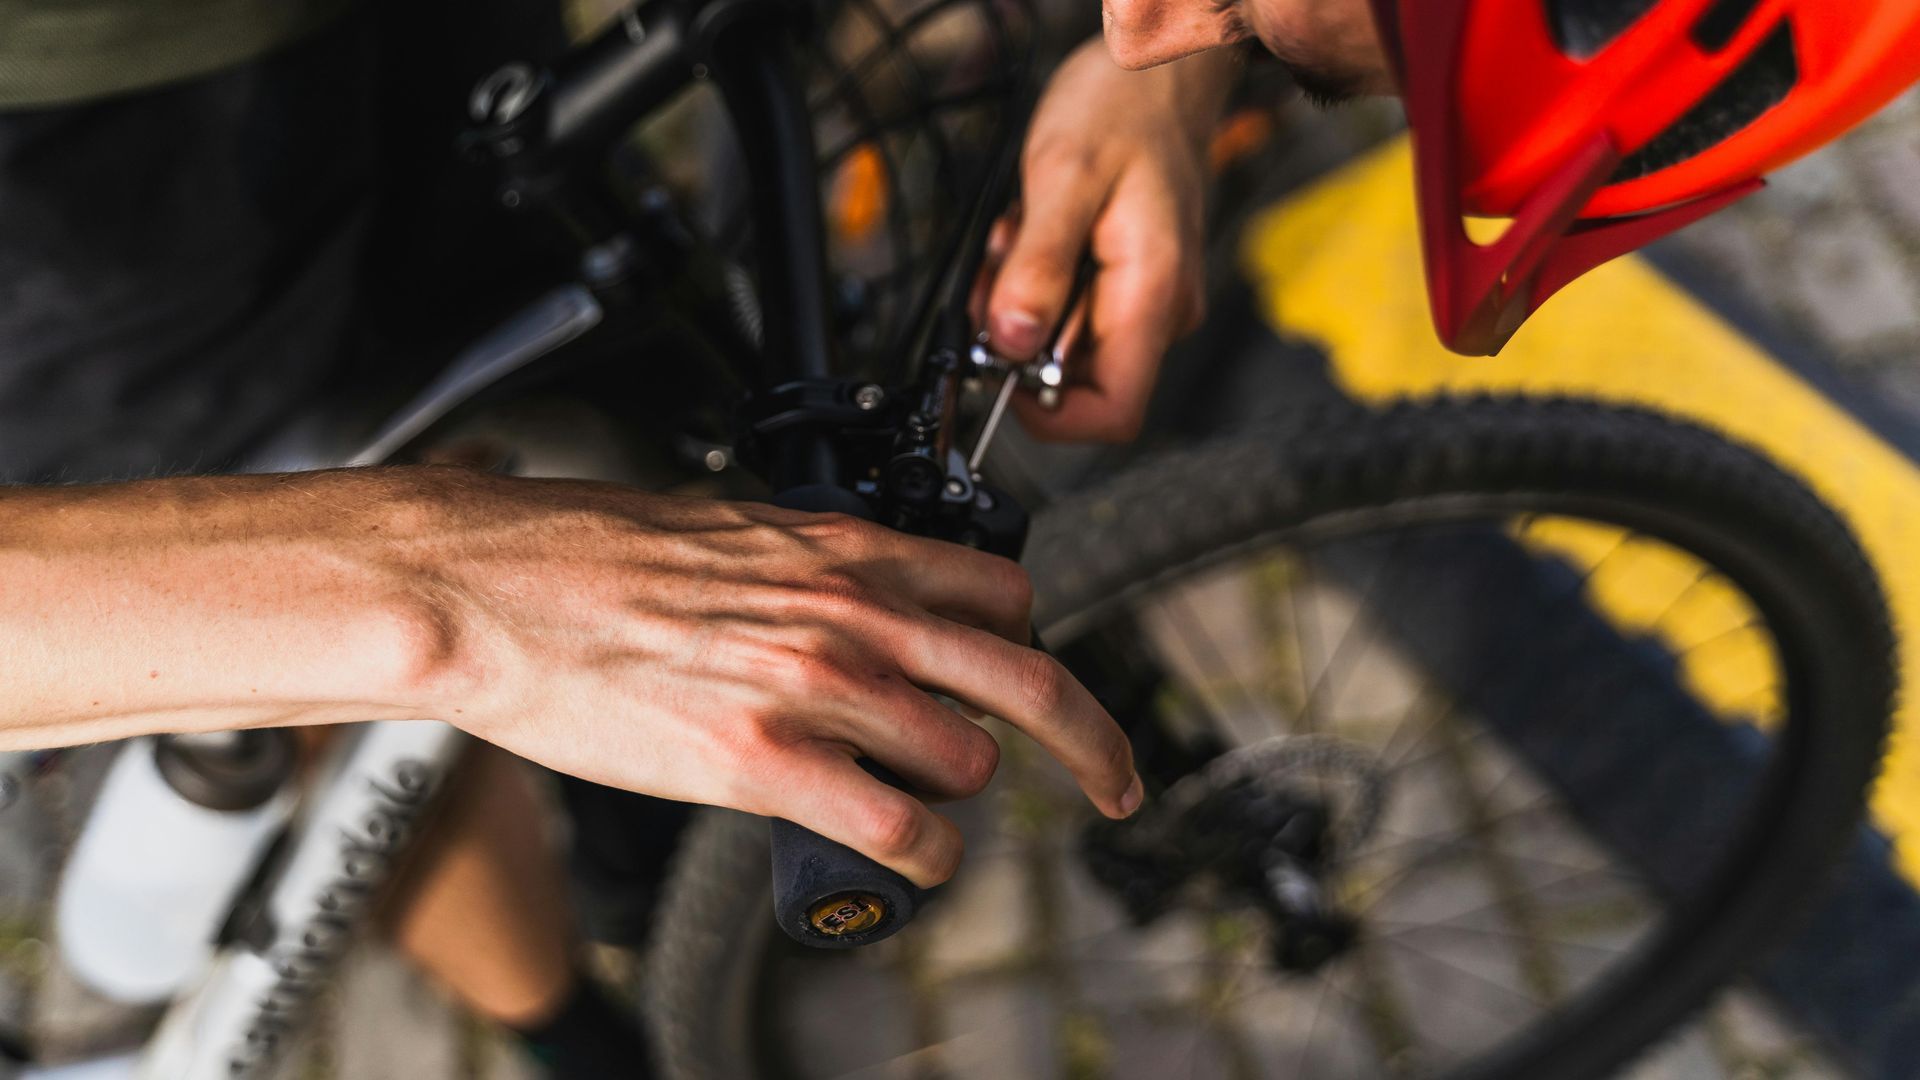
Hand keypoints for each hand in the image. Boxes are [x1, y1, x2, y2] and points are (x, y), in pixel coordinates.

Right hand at [387, 470, 1140, 886]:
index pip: (1002, 597)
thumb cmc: (592, 557)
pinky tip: (905, 858)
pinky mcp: (760, 761)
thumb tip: (857, 603)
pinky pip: (895, 827)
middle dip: (1095, 740)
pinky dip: (920, 855)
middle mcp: (851, 614)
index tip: (1029, 683)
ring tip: (923, 807)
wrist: (496, 588)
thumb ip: (815, 570)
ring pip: (966, 761)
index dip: (1025, 649)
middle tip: (1117, 776)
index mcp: (845, 550)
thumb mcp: (735, 533)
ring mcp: (813, 688)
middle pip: (1031, 680)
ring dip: (959, 795)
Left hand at [975, 40, 1235, 441]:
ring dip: (1022, 303)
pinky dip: (1034, 283)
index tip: (1000, 375)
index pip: (1115, 412)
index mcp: (1152, 295)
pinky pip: (1069, 311)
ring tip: (1018, 235)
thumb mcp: (1063, 179)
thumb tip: (1012, 344)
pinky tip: (1032, 233)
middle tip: (998, 270)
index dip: (1051, 416)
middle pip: (1079, 380)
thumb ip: (1037, 268)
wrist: (1158, 71)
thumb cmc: (1124, 109)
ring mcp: (1145, 300)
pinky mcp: (1126, 284)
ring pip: (1065, 345)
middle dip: (1020, 338)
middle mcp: (1159, 311)